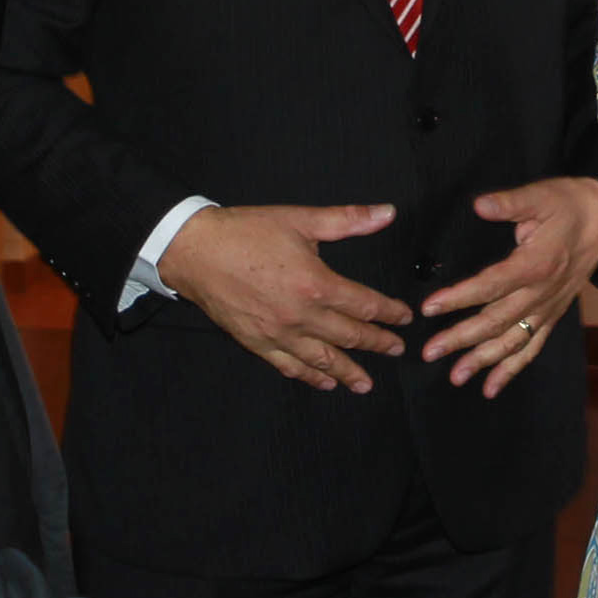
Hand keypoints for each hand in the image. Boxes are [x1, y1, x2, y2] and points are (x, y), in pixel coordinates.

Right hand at [155, 203, 410, 392]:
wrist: (194, 250)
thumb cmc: (246, 232)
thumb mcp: (300, 219)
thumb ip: (348, 220)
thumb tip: (387, 213)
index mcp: (316, 284)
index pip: (364, 305)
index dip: (388, 313)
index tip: (403, 318)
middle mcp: (301, 316)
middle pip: (349, 336)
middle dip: (377, 344)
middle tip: (396, 350)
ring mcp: (278, 334)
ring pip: (322, 359)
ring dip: (348, 372)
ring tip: (366, 384)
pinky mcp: (256, 342)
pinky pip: (288, 366)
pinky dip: (309, 376)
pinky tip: (324, 382)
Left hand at [420, 178, 597, 395]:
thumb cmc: (568, 205)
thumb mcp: (541, 196)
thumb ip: (510, 203)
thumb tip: (480, 205)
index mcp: (535, 264)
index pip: (491, 285)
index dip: (459, 298)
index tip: (430, 308)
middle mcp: (541, 293)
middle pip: (496, 321)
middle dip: (461, 338)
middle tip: (429, 352)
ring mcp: (548, 308)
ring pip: (512, 341)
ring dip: (483, 361)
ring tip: (456, 376)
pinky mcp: (553, 315)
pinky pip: (532, 348)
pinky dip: (512, 369)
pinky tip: (490, 387)